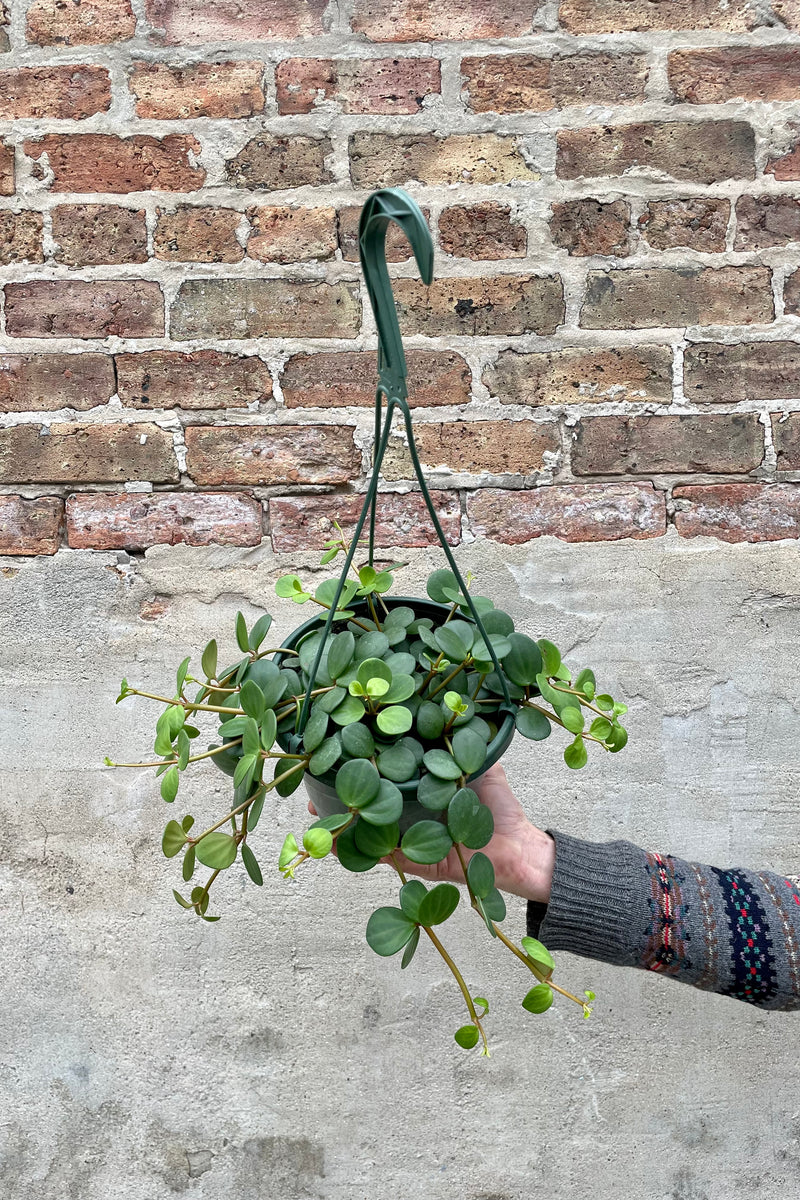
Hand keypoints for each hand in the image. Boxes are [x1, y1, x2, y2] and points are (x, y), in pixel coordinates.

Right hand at [307, 763, 554, 903]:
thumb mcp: (482, 765)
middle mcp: (412, 819)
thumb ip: (466, 743)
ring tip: (315, 816)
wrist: (520, 847)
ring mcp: (412, 842)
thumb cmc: (499, 808)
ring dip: (341, 826)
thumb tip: (455, 709)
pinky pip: (385, 857)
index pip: (387, 782)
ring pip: (369, 833)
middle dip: (340, 799)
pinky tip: (337, 844)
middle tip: (312, 789)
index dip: (363, 770)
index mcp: (423, 796)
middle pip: (369, 809)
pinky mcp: (418, 863)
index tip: (336, 755)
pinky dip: (361, 852)